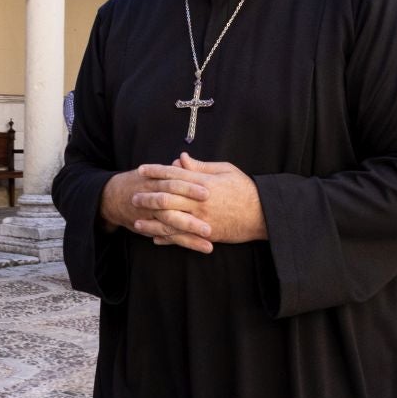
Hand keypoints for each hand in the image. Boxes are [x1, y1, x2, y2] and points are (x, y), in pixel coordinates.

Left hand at [111, 153, 265, 252]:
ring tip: (137, 223)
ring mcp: (202, 219)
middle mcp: (199, 201)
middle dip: (148, 197)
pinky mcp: (207, 234)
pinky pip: (183, 238)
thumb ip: (201, 166)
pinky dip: (167, 239)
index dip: (156, 171)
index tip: (142, 169)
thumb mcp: (225, 170)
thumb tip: (180, 158)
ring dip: (152, 222)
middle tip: (133, 196)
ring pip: (170, 221)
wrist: (263, 214)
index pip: (174, 174)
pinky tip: (155, 239)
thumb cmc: (245, 189)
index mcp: (203, 182)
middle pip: (167, 198)